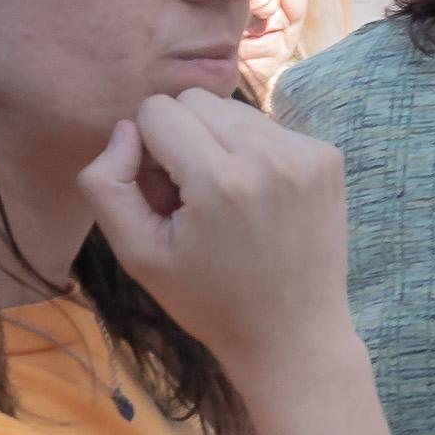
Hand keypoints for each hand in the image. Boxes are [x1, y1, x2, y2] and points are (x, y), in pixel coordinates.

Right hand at [76, 87, 362, 396]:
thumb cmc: (208, 300)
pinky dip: (253, 153)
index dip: (146, 150)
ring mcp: (307, 153)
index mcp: (219, 180)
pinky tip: (258, 202)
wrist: (293, 335)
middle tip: (191, 200)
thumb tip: (125, 129)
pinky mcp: (328, 157)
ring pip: (233, 110)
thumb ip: (106, 184)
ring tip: (226, 203)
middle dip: (180, 139)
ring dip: (217, 143)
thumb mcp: (136, 254)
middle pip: (195, 99)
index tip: (163, 198)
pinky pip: (268, 127)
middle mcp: (270, 156)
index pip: (157, 109)